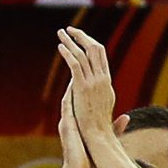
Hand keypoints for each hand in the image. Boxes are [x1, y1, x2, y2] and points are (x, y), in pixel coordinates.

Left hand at [59, 26, 117, 146]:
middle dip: (82, 37)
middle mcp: (102, 80)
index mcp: (107, 83)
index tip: (80, 38)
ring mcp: (94, 83)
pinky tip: (60, 46)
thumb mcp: (104, 111)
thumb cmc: (100, 129)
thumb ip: (102, 98)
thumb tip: (103, 95)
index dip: (90, 45)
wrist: (98, 137)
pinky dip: (68, 54)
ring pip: (84, 54)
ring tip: (61, 32)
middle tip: (70, 29)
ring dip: (72, 41)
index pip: (101, 57)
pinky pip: (76, 66)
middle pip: (95, 50)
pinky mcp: (83, 88)